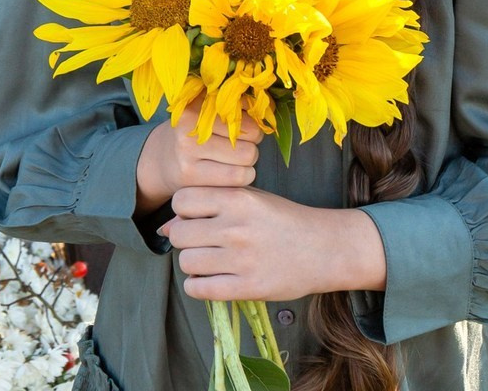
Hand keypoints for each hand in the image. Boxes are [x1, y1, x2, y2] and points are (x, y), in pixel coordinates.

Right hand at [135, 105, 261, 215]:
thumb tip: (267, 108)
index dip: (252, 121)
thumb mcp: (207, 111)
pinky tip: (230, 174)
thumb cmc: (195, 132)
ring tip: (235, 161)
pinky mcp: (191, 177)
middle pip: (251, 134)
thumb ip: (234, 106)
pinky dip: (242, 177)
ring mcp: (187, 153)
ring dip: (249, 162)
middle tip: (240, 146)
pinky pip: (238, 179)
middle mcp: (189, 126)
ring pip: (247, 158)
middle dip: (252, 142)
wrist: (161, 160)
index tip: (242, 127)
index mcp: (196, 103)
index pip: (246, 110)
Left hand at [159, 186, 387, 300]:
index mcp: (237, 198)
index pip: (181, 200)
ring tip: (208, 260)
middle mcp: (236, 228)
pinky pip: (200, 290)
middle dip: (184, 238)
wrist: (322, 248)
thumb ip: (209, 204)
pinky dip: (197, 286)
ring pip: (186, 262)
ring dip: (191, 263)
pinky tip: (210, 279)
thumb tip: (165, 226)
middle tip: (200, 241)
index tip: (196, 216)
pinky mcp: (248, 289)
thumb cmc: (281, 219)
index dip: (183, 209)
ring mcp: (242, 260)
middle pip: (179, 234)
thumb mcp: (249, 198)